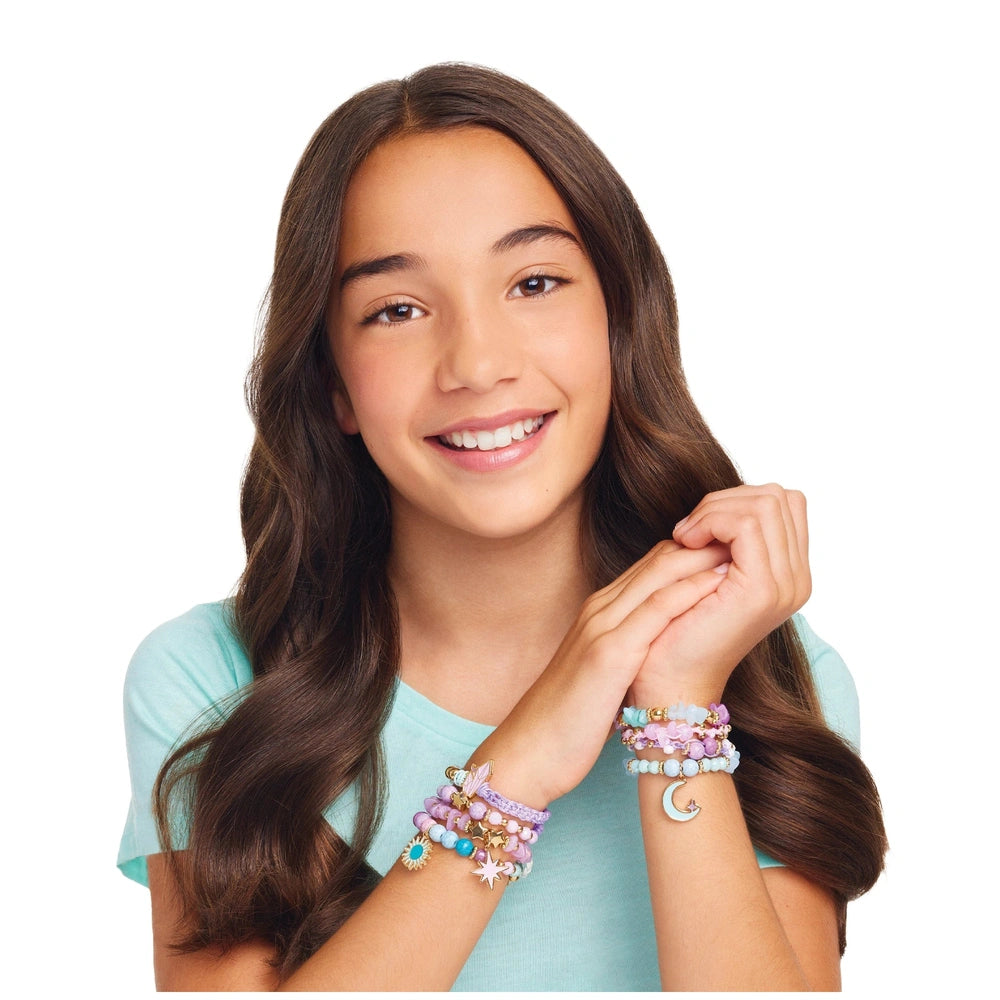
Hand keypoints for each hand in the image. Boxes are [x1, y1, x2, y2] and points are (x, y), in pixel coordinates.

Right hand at [475, 539, 731, 807]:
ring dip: (703, 555)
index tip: (735, 548)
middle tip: (749, 534)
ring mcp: (602, 627)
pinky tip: (720, 581)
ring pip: (658, 574)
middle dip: (704, 541)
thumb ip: (629, 651)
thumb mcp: (603, 673)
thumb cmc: (568, 718)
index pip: (653, 565)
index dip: (694, 550)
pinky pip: (655, 610)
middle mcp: (601, 610)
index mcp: (601, 614)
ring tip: (746, 544)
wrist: (530, 750)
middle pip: (659, 558)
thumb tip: (666, 651)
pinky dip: (689, 590)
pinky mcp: (608, 654)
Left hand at [629, 483, 810, 705]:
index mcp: (790, 574)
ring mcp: (785, 585)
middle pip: (777, 496)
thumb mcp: (709, 570)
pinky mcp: (762, 590)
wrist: (670, 678)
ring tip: (684, 537)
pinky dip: (711, 521)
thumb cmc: (679, 625)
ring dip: (714, 510)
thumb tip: (721, 501)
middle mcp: (798, 580)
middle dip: (725, 500)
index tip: (699, 526)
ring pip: (764, 503)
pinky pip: (745, 524)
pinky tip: (685, 542)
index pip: (783, 501)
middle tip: (688, 530)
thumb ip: (726, 537)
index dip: (737, 499)